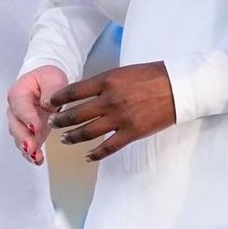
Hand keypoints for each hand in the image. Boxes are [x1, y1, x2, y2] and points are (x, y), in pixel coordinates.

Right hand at [7, 65, 65, 165]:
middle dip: (23, 138)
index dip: (27, 118)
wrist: (45, 85)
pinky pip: (26, 144)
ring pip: (19, 137)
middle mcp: (14, 109)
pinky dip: (31, 154)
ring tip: (36, 157)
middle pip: (15, 125)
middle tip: (31, 148)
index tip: (35, 129)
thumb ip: (50, 90)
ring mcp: (19, 122)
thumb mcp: (53, 78)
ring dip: (27, 148)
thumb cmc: (48, 79)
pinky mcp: (27, 133)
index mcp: (18, 92)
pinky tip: (38, 160)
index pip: (21, 106)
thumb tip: (47, 106)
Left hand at [50, 62, 175, 161]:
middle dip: (61, 120)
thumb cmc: (153, 75)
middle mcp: (109, 100)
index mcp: (107, 80)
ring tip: (64, 140)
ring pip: (88, 132)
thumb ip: (106, 82)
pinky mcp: (132, 132)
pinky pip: (108, 147)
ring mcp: (120, 118)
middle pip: (76, 114)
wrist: (179, 86)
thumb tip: (88, 92)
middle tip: (52, 124)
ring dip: (73, 137)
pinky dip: (96, 153)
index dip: (58, 98)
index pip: (74, 91)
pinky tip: (87, 156)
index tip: (48, 103)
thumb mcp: (124, 72)